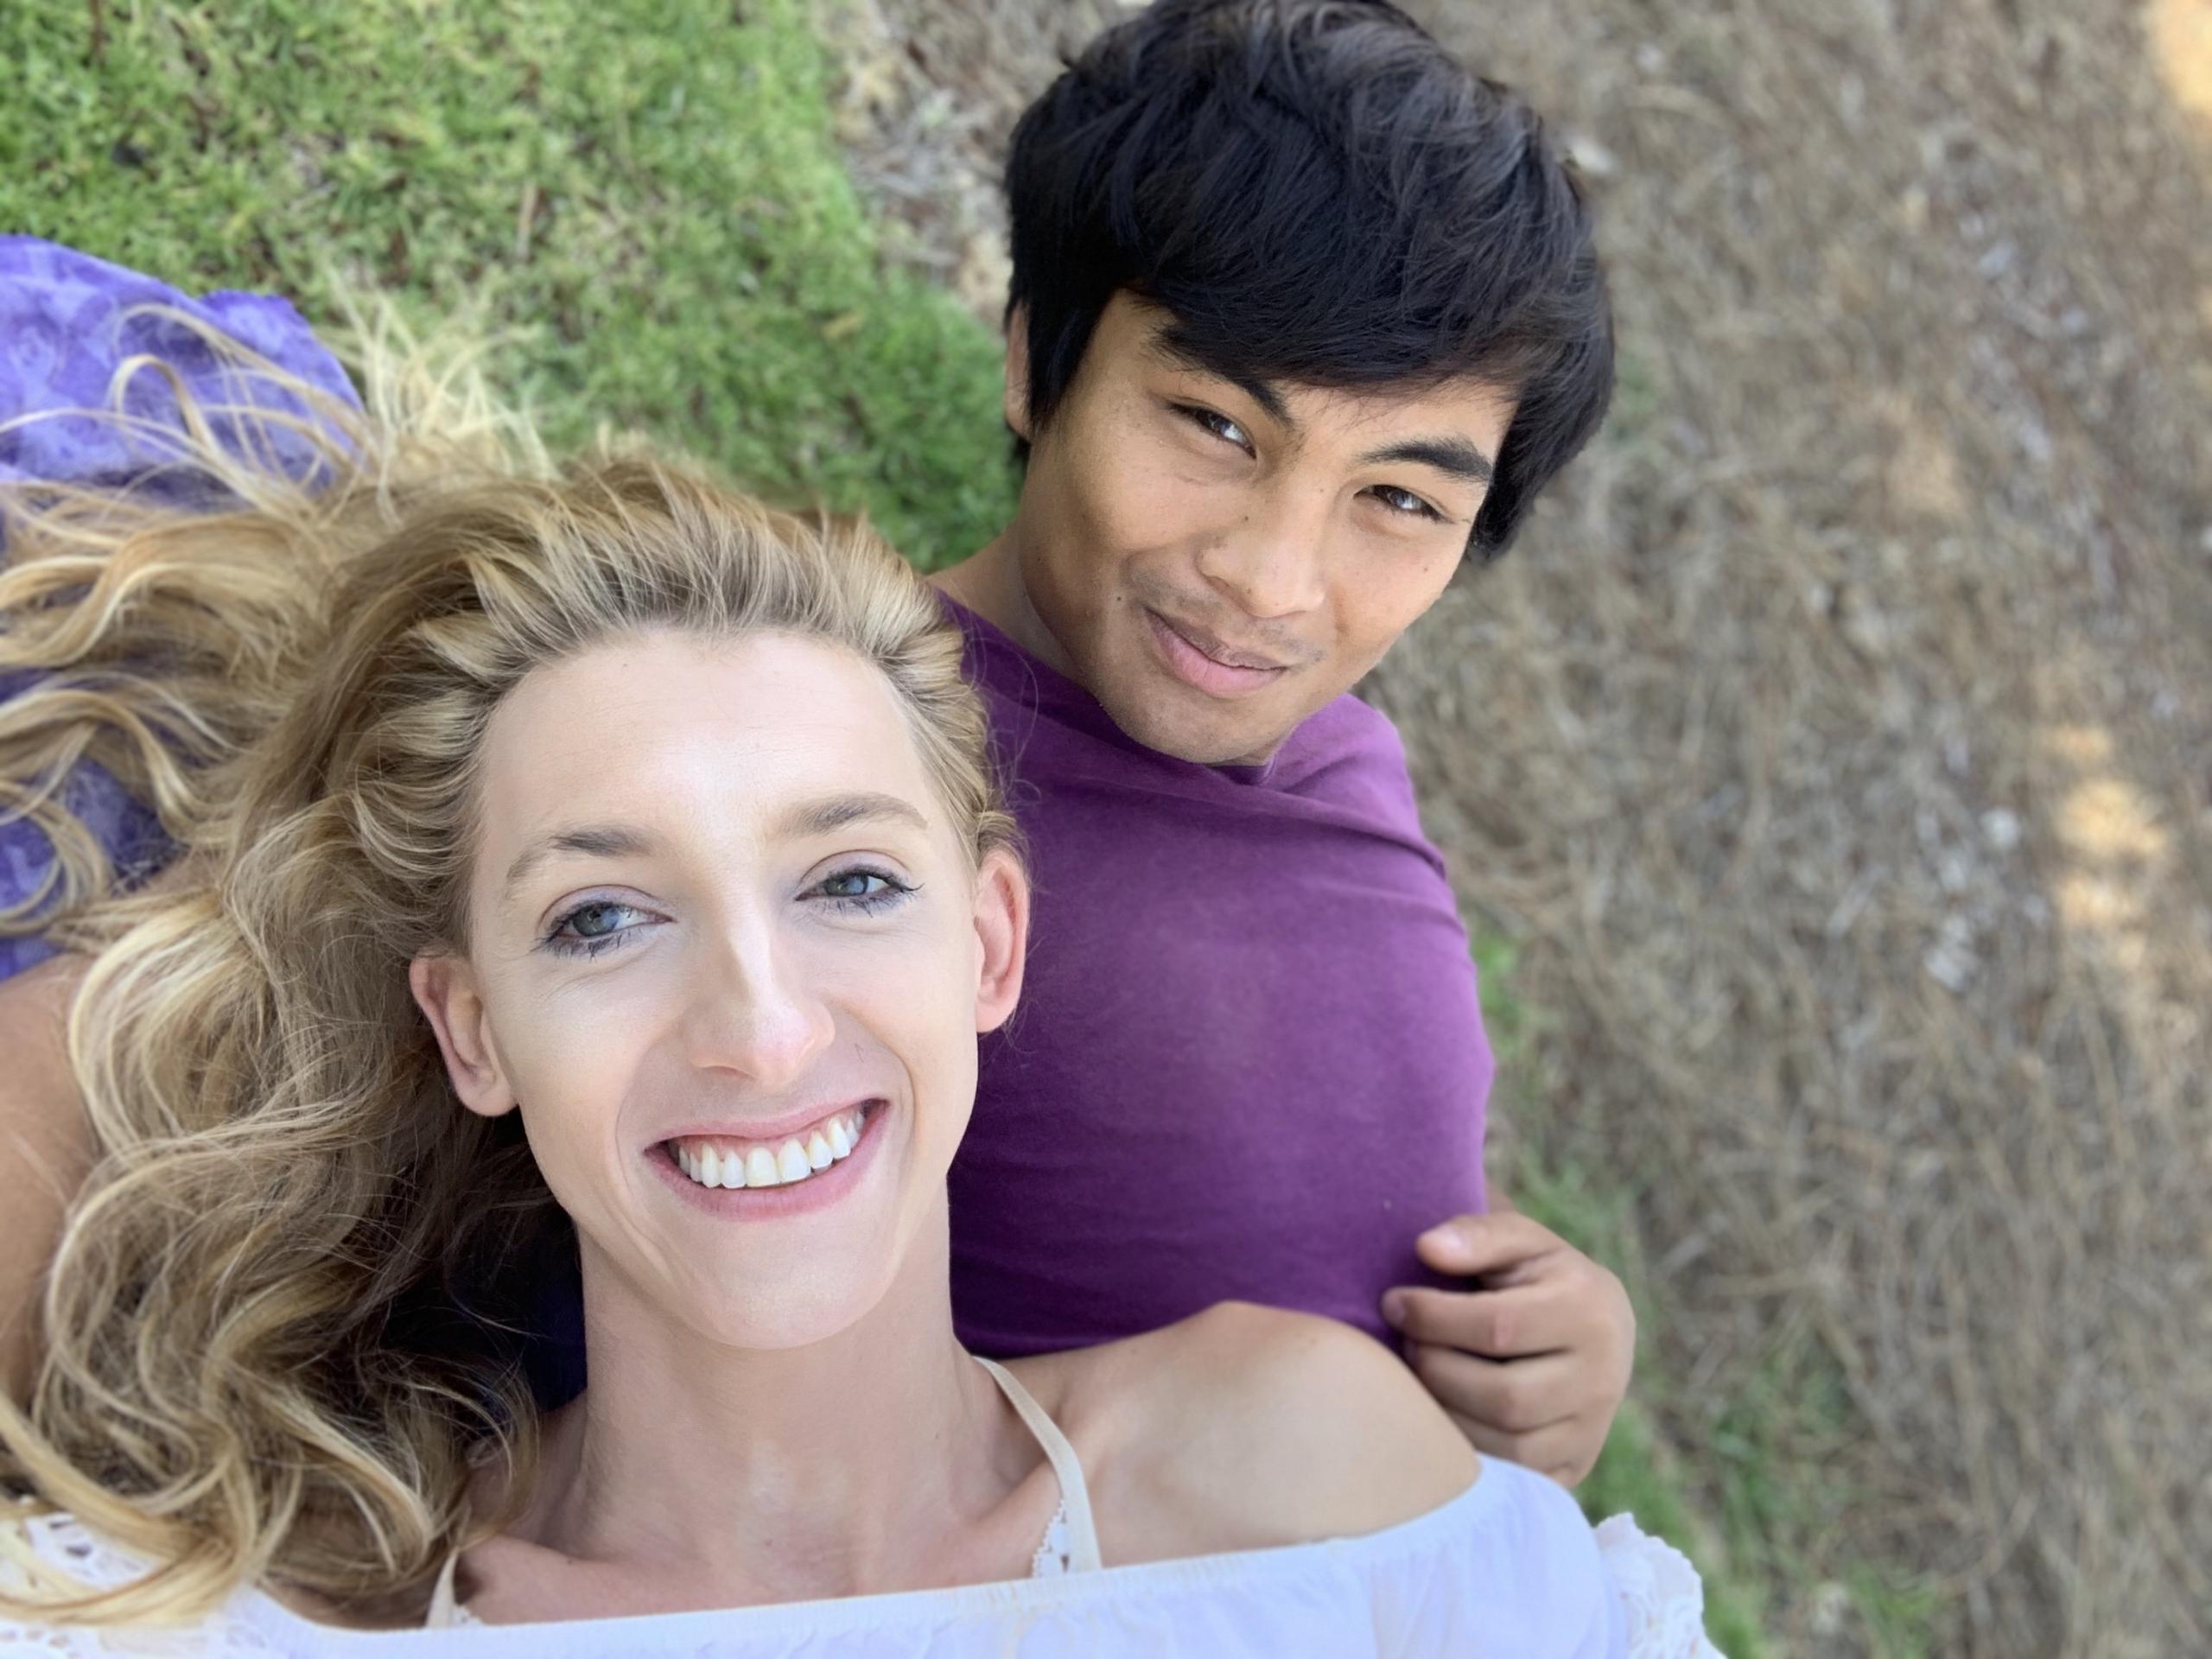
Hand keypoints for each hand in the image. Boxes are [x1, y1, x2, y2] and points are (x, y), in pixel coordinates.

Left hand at [1380, 1210, 1634, 1487]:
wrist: (1591, 1331)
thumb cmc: (1537, 1277)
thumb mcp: (1518, 1242)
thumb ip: (1476, 1235)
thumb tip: (1427, 1247)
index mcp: (1591, 1310)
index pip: (1499, 1326)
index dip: (1433, 1316)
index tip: (1393, 1301)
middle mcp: (1603, 1378)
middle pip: (1505, 1396)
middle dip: (1437, 1370)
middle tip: (1406, 1346)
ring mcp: (1592, 1432)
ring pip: (1509, 1446)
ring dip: (1445, 1416)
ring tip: (1420, 1379)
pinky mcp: (1573, 1469)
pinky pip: (1513, 1478)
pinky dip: (1467, 1453)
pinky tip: (1439, 1418)